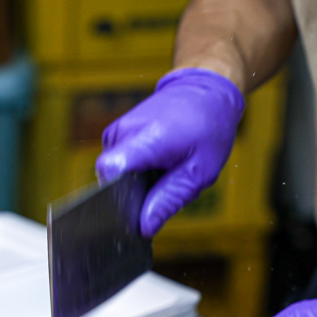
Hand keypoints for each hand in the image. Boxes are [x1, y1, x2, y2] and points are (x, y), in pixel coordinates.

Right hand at [95, 68, 243, 236]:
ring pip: (115, 174)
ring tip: (163, 169)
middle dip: (134, 193)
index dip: (116, 198)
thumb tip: (144, 227)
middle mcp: (123, 133)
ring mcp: (116, 131)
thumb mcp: (198, 171)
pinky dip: (134, 170)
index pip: (109, 171)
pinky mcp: (115, 133)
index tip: (133, 210)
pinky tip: (155, 162)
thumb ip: (168, 199)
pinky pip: (118, 163)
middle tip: (165, 184)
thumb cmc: (207, 127)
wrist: (204, 89)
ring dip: (136, 181)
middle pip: (112, 180)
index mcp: (145, 139)